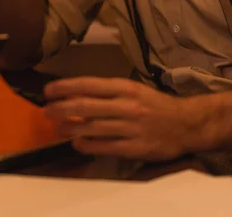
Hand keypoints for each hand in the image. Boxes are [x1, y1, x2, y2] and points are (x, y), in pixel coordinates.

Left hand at [43, 77, 191, 160]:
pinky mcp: (134, 147)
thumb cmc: (155, 104)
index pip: (89, 84)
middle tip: (46, 110)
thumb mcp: (133, 90)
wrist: (185, 124)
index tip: (49, 90)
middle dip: (61, 108)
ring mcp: (130, 127)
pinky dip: (87, 145)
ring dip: (69, 128)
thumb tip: (79, 94)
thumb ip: (109, 92)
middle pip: (85, 106)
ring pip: (92, 127)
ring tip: (56, 128)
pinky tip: (77, 143)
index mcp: (125, 87)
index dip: (66, 87)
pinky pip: (105, 146)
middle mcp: (126, 105)